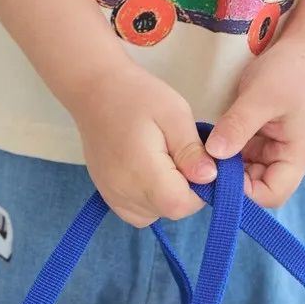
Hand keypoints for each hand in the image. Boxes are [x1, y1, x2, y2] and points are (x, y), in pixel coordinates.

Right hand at [70, 59, 216, 226]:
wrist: (95, 90)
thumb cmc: (137, 95)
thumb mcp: (174, 113)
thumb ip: (191, 149)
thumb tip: (209, 178)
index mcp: (141, 172)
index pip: (180, 205)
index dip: (200, 190)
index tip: (198, 162)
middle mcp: (123, 192)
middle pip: (169, 211)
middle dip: (185, 188)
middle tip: (180, 152)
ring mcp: (112, 196)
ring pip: (155, 213)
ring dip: (168, 194)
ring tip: (164, 158)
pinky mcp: (107, 195)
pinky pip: (138, 212)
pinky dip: (151, 199)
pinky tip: (150, 171)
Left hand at [205, 38, 304, 207]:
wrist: (303, 50)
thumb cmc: (289, 72)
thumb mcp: (261, 96)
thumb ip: (238, 125)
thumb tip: (213, 155)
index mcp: (297, 157)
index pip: (271, 194)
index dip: (243, 193)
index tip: (214, 175)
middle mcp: (287, 160)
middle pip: (257, 188)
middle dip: (230, 180)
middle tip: (202, 165)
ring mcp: (274, 150)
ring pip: (246, 174)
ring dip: (226, 166)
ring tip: (202, 153)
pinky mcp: (262, 139)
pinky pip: (242, 156)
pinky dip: (227, 153)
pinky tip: (209, 143)